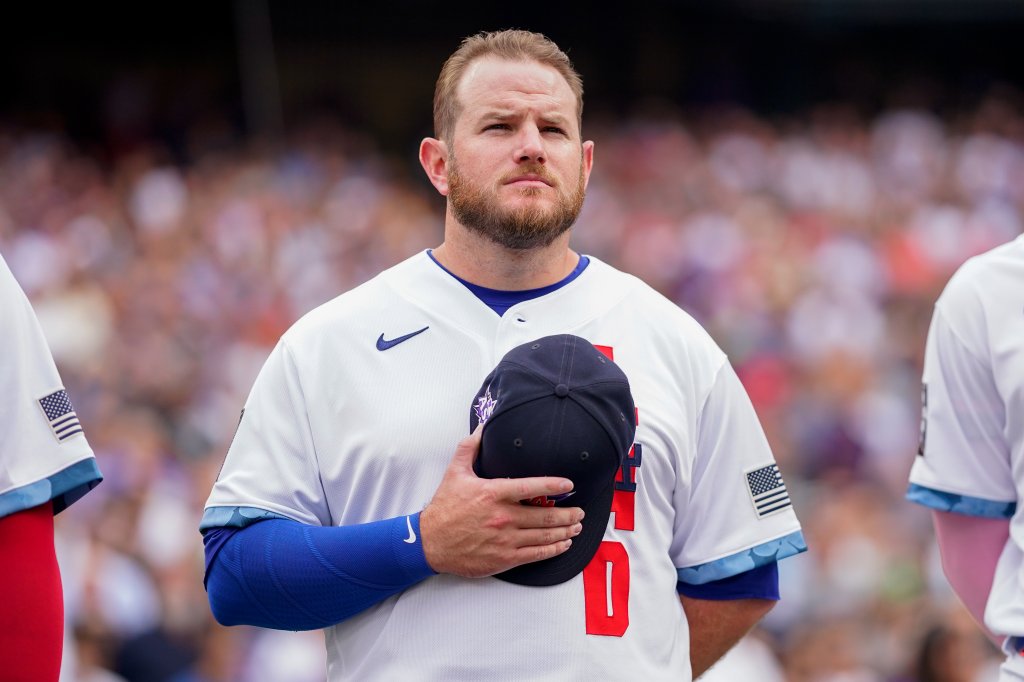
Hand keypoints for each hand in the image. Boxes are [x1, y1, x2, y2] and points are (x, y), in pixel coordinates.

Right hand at [419, 427, 584, 577]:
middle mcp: (503, 517)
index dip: (553, 484)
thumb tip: (483, 426)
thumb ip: (470, 447)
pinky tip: (563, 544)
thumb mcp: (455, 472)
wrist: (430, 542)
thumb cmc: (444, 508)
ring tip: (576, 526)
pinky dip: (554, 549)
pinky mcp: (504, 558)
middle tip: (580, 511)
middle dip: (569, 514)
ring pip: (545, 535)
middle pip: (546, 515)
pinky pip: (536, 554)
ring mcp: (505, 540)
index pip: (531, 487)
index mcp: (493, 493)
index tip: (569, 484)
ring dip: (566, 531)